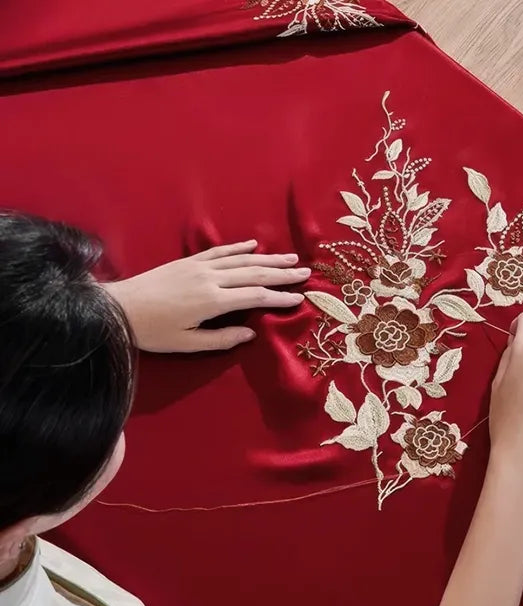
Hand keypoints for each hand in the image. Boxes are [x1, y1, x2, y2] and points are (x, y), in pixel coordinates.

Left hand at [103, 240, 309, 351]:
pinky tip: (254, 245)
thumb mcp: (187, 344)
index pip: (255, 297)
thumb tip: (251, 334)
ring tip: (290, 258)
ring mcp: (200, 267)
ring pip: (241, 260)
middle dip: (282, 273)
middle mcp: (210, 279)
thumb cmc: (152, 332)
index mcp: (212, 302)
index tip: (300, 297)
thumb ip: (221, 339)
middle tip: (306, 272)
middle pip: (254, 274)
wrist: (117, 308)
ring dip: (268, 258)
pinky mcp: (189, 261)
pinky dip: (239, 247)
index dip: (279, 297)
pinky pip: (220, 251)